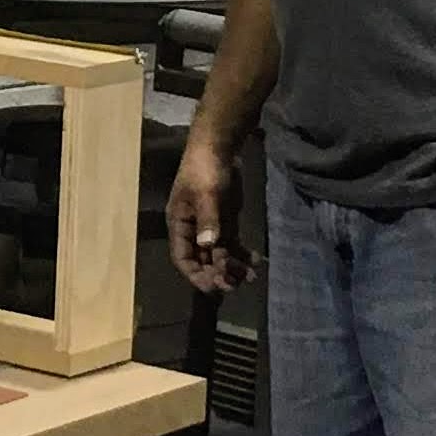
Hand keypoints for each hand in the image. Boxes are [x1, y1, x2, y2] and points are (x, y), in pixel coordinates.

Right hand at [166, 134, 250, 293]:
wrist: (218, 147)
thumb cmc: (205, 169)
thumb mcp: (206, 193)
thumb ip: (208, 220)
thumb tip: (209, 246)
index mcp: (179, 224)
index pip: (183, 258)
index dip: (196, 275)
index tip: (214, 288)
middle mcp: (193, 230)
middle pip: (202, 261)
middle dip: (218, 274)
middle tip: (236, 284)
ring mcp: (210, 226)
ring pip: (219, 255)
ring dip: (233, 267)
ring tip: (251, 276)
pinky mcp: (225, 220)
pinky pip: (232, 244)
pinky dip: (242, 254)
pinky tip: (255, 260)